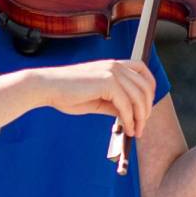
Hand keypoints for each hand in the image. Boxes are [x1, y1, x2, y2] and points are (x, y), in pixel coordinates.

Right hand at [34, 60, 157, 137]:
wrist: (46, 87)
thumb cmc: (67, 94)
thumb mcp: (96, 99)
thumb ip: (114, 104)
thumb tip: (129, 115)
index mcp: (112, 65)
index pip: (142, 71)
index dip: (150, 88)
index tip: (146, 107)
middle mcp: (115, 65)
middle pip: (145, 86)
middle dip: (146, 108)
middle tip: (141, 126)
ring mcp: (112, 72)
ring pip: (139, 96)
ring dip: (140, 117)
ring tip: (136, 131)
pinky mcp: (107, 82)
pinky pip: (126, 104)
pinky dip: (130, 119)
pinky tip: (127, 129)